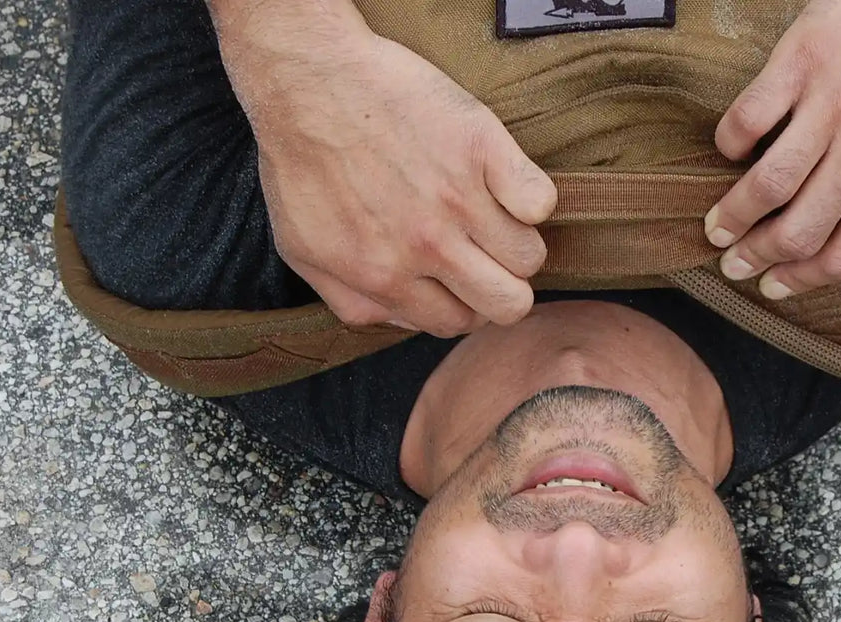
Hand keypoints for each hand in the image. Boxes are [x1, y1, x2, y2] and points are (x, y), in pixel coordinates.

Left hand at [211, 1, 556, 333]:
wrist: (308, 78)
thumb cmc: (301, 161)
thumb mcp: (302, 250)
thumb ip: (352, 300)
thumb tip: (402, 320)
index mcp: (386, 278)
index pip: (458, 323)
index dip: (466, 304)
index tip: (463, 280)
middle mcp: (428, 247)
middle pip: (509, 304)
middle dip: (504, 286)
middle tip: (487, 256)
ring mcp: (459, 199)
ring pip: (529, 255)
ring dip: (516, 238)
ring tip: (492, 213)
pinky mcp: (482, 149)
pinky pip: (539, 200)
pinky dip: (529, 194)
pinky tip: (501, 181)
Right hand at [703, 0, 840, 298]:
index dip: (801, 281)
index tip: (775, 285)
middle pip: (796, 231)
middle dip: (756, 257)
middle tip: (734, 262)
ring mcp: (830, 109)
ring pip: (767, 184)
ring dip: (733, 214)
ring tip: (716, 226)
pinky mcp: (802, 64)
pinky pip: (749, 117)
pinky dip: (730, 142)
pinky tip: (730, 150)